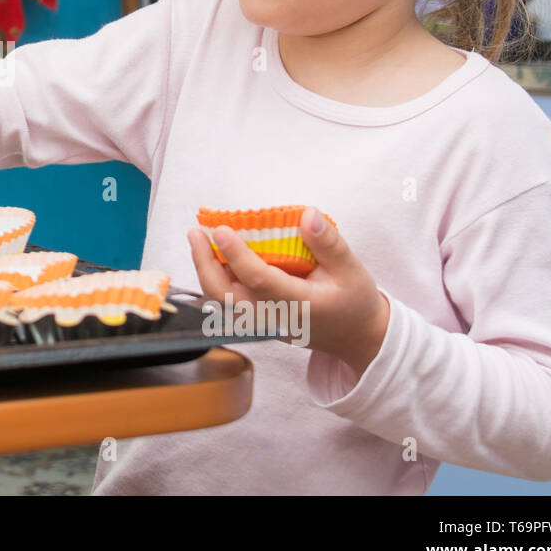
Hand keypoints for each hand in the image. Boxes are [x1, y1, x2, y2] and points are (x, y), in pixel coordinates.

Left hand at [187, 207, 390, 374]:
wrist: (355, 336)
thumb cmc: (353, 299)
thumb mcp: (351, 268)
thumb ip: (328, 243)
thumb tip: (307, 214)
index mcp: (299, 304)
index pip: (259, 280)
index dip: (237, 255)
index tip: (221, 230)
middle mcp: (274, 317)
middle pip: (226, 297)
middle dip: (205, 264)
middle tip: (196, 233)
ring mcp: (262, 324)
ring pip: (221, 302)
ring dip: (205, 271)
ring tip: (198, 240)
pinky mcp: (256, 323)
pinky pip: (227, 303)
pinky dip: (214, 280)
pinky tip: (212, 256)